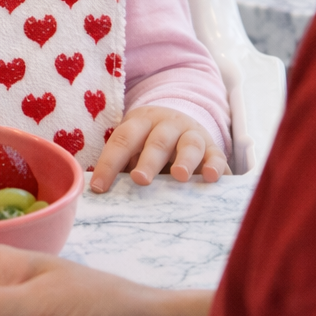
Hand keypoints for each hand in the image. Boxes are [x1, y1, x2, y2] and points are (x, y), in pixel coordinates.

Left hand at [90, 105, 228, 192]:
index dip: (109, 163)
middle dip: (148, 160)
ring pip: (189, 144)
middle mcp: (168, 125)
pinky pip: (216, 155)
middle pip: (157, 141)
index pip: (122, 140)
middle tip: (140, 179)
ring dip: (184, 159)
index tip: (99, 187)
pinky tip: (209, 177)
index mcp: (141, 123)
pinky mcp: (213, 148)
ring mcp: (193, 135)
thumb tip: (100, 194)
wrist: (181, 121)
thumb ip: (123, 166)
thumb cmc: (148, 143)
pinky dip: (214, 165)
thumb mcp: (134, 147)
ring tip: (179, 176)